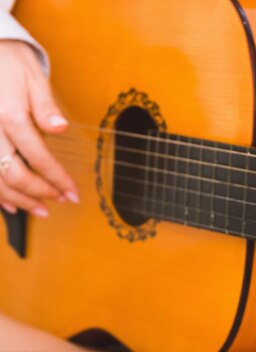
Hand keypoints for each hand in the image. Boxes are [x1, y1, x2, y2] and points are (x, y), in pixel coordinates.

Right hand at [0, 40, 77, 215]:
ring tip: (41, 209)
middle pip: (14, 175)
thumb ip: (46, 107)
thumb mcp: (34, 79)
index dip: (57, 179)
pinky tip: (12, 205)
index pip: (38, 157)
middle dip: (41, 193)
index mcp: (8, 115)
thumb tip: (59, 128)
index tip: (73, 192)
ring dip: (19, 200)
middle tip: (61, 200)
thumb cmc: (11, 64)